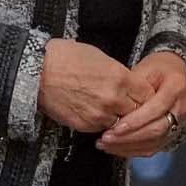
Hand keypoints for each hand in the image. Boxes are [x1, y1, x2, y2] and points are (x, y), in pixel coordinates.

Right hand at [39, 39, 153, 134]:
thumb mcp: (100, 56)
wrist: (38, 72)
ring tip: (112, 110)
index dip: (146, 95)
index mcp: (120, 77)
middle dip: (136, 109)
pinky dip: (103, 124)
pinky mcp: (85, 126)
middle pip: (138, 112)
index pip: (148, 94)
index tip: (142, 94)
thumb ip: (119, 73)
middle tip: (131, 105)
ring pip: (121, 124)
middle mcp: (113, 98)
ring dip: (120, 119)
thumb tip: (128, 82)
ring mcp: (99, 115)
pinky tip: (96, 113)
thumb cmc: (65, 58)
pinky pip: (103, 129)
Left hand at [99, 50, 185, 156]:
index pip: (156, 109)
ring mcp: (181, 122)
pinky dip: (134, 150)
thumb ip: (132, 89)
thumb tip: (113, 107)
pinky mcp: (173, 133)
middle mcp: (183, 107)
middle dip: (130, 137)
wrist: (174, 72)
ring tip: (106, 144)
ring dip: (129, 146)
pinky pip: (154, 147)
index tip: (115, 128)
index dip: (135, 121)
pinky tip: (116, 147)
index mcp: (176, 87)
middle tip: (106, 138)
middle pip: (157, 130)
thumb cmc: (157, 68)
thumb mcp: (144, 69)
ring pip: (155, 142)